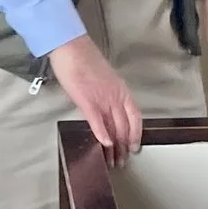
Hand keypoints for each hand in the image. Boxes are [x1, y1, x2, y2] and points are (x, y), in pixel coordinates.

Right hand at [47, 33, 142, 159]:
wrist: (72, 47)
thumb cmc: (84, 59)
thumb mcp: (103, 78)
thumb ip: (108, 93)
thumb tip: (106, 108)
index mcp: (120, 89)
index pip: (135, 116)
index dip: (136, 134)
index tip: (134, 147)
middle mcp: (115, 96)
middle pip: (124, 126)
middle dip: (123, 146)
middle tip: (122, 161)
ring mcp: (102, 99)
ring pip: (113, 127)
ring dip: (114, 146)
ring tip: (112, 161)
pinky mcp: (87, 100)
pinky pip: (97, 121)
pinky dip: (102, 134)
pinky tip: (104, 145)